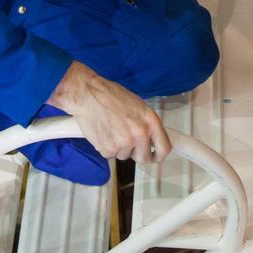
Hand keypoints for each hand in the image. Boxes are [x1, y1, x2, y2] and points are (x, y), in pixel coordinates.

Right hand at [50, 61, 172, 163]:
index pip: (164, 148)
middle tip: (127, 142)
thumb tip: (151, 138)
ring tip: (111, 129)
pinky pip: (110, 155)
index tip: (154, 156)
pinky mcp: (109, 148)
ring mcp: (124, 143)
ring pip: (125, 155)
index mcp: (150, 120)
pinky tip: (103, 132)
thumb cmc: (110, 95)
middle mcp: (140, 133)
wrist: (88, 95)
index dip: (159, 155)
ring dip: (118, 147)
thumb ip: (146, 124)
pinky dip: (106, 147)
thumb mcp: (137, 105)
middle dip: (136, 153)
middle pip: (144, 158)